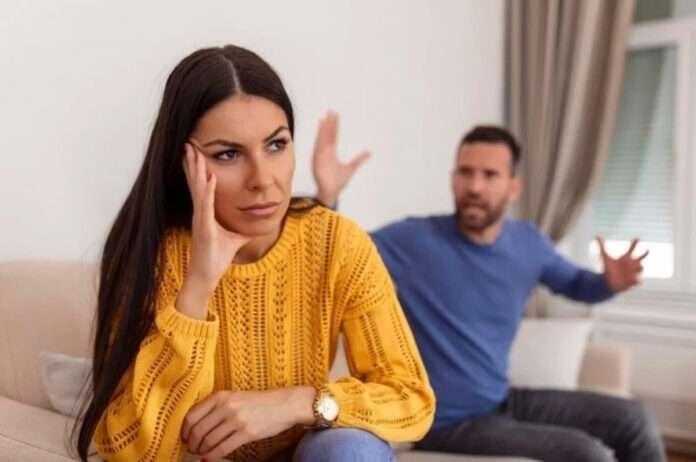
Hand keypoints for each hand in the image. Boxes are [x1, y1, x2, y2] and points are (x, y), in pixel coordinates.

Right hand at [178, 142, 251, 318]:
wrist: (205, 277)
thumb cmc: (216, 260)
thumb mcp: (234, 240)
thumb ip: (241, 231)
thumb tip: (253, 228)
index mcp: (205, 213)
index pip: (201, 186)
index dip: (199, 169)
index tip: (196, 151)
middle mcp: (200, 213)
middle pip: (196, 182)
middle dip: (193, 162)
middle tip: (189, 143)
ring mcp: (200, 220)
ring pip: (198, 189)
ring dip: (197, 170)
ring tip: (193, 152)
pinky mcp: (204, 228)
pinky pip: (206, 206)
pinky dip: (209, 191)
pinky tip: (211, 178)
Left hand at [181, 387, 315, 460]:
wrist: (284, 404)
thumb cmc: (258, 402)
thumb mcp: (235, 397)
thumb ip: (216, 406)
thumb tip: (195, 425)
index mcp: (221, 396)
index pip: (192, 415)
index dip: (184, 430)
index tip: (184, 437)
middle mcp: (227, 406)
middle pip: (198, 430)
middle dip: (191, 443)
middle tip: (191, 448)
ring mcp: (237, 420)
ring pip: (208, 441)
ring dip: (201, 450)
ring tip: (201, 452)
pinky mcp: (247, 433)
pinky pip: (222, 448)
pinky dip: (212, 455)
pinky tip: (209, 457)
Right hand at [312, 111, 369, 206]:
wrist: (330, 192)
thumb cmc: (338, 182)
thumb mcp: (351, 168)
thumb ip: (359, 159)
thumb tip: (369, 153)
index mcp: (331, 153)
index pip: (333, 136)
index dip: (334, 126)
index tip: (335, 116)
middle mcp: (325, 152)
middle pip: (327, 134)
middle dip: (329, 123)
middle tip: (331, 111)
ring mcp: (321, 155)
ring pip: (322, 138)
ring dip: (324, 128)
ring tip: (326, 117)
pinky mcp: (317, 160)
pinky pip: (318, 146)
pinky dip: (319, 137)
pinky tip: (321, 129)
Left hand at [597, 236, 648, 292]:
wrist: (607, 282)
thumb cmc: (607, 269)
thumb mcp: (604, 257)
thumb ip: (601, 246)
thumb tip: (597, 235)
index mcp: (625, 258)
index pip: (632, 249)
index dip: (635, 243)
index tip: (637, 238)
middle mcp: (631, 264)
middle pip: (641, 257)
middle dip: (644, 254)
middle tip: (647, 250)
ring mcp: (633, 272)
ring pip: (641, 268)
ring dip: (640, 267)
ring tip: (638, 265)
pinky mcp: (632, 281)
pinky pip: (638, 280)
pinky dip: (637, 280)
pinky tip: (635, 279)